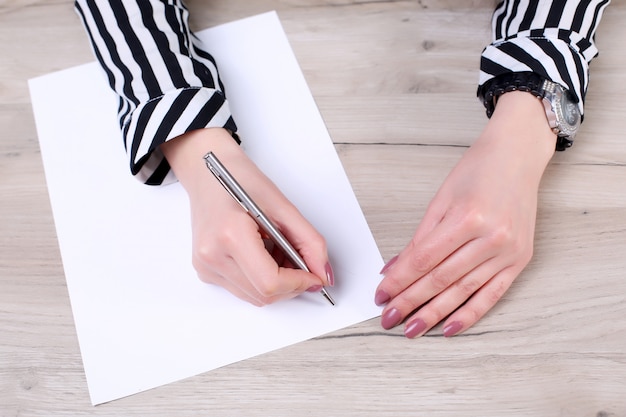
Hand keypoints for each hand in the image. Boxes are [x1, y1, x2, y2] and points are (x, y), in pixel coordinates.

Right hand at [161, 128, 332, 305]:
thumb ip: (309, 243)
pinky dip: (260, 280)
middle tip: (302, 263)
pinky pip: (242, 289)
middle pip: (263, 294)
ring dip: (277, 284)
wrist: (208, 171)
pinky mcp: (205, 271)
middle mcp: (212, 255)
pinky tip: (264, 256)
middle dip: (291, 285)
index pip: (270, 282)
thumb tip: (322, 274)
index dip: (298, 283)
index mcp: (230, 235)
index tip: (314, 277)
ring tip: (280, 254)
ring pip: (254, 297)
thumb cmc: (241, 181)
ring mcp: (206, 266)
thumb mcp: (283, 207)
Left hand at [375, 91, 556, 336]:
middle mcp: (490, 237)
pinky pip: (492, 294)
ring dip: (435, 313)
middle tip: (389, 318)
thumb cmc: (477, 172)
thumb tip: (395, 270)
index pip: (424, 260)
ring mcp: (508, 252)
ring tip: (413, 328)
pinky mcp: (519, 260)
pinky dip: (470, 314)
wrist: (517, 157)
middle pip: (441, 279)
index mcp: (467, 218)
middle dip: (411, 302)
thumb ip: (419, 238)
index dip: (399, 281)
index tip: (381, 295)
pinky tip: (450, 327)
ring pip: (463, 291)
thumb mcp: (441, 199)